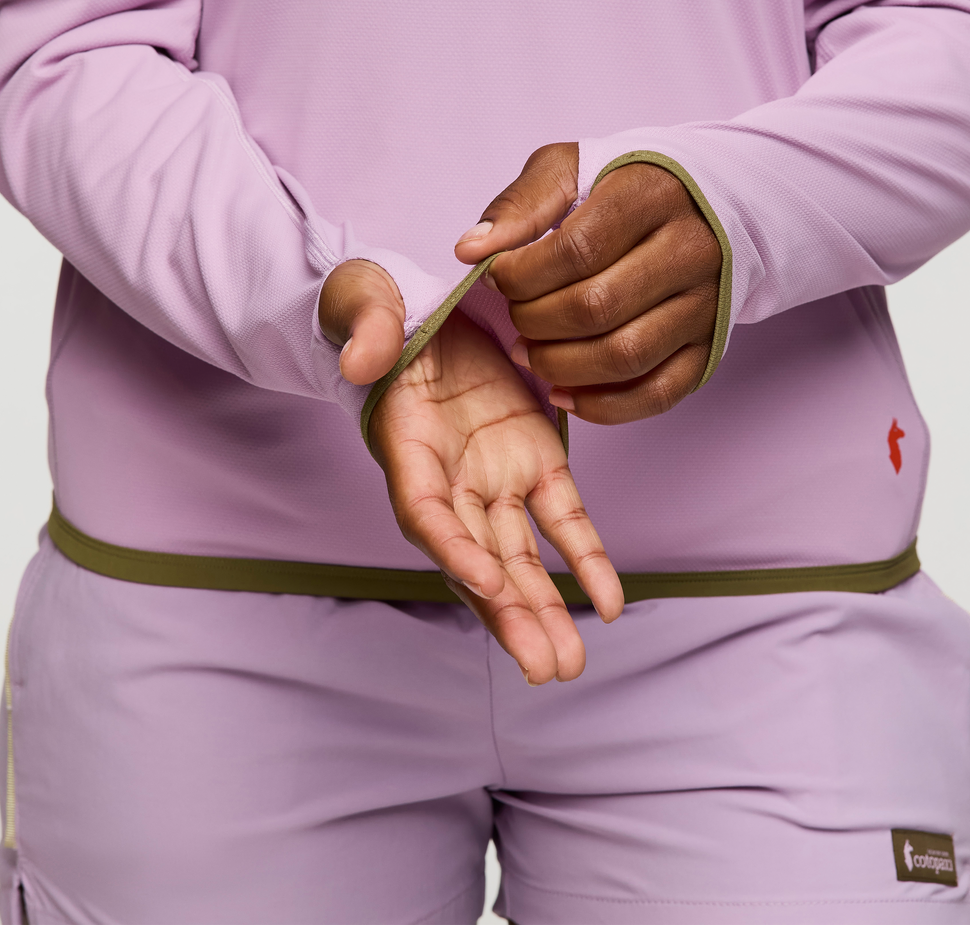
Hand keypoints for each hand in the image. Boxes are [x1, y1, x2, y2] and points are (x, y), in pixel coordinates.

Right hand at [320, 261, 622, 682]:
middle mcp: (450, 478)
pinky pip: (565, 520)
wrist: (426, 306)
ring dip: (542, 609)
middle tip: (541, 666)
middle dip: (507, 612)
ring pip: (520, 556)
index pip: (427, 511)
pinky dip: (586, 560)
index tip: (486, 583)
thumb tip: (361, 359)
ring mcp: (494, 477)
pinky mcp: (535, 461)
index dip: (452, 549)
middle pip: (476, 558)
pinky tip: (609, 607)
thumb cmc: (383, 311)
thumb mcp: (364, 303)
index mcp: (407, 446)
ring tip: (568, 663)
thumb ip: (365, 329)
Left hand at [455, 143, 720, 424]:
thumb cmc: (626, 189)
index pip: (577, 250)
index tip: (497, 276)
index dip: (522, 275)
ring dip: (560, 366)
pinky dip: (603, 406)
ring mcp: (705, 304)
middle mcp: (689, 251)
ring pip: (624, 356)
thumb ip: (520, 204)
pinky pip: (658, 393)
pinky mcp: (709, 347)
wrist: (710, 206)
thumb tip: (470, 249)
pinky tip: (564, 392)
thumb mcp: (570, 169)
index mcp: (652, 197)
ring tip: (529, 352)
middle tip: (514, 315)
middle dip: (534, 321)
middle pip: (597, 307)